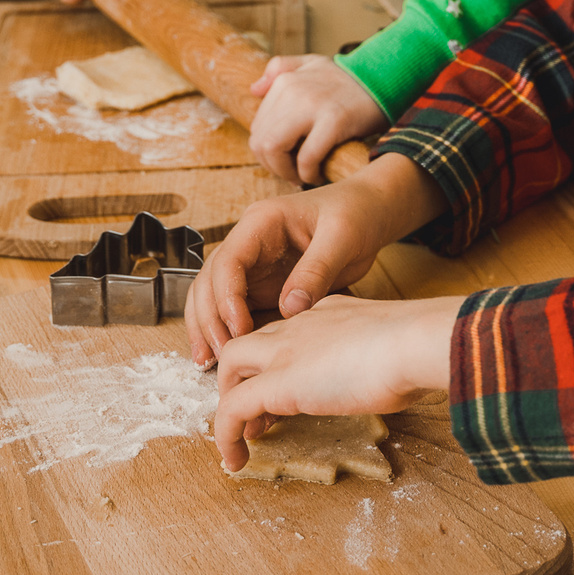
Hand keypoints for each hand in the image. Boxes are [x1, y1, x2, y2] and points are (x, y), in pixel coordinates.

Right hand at [185, 154, 446, 363]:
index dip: (226, 297)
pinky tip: (223, 354)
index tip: (239, 329)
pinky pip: (235, 307)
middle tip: (218, 355)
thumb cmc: (355, 214)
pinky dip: (224, 329)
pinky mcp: (263, 284)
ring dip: (207, 327)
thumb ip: (316, 271)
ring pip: (213, 295)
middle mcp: (248, 242)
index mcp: (262, 221)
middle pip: (210, 280)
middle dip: (208, 318)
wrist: (366, 212)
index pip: (228, 260)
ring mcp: (252, 264)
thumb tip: (289, 309)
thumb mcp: (342, 237)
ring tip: (207, 362)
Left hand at [211, 295, 458, 471]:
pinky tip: (236, 460)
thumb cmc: (421, 345)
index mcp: (328, 312)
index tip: (289, 393)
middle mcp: (300, 324)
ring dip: (230, 403)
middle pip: (249, 344)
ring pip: (230, 366)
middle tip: (259, 417)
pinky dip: (226, 435)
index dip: (278, 363)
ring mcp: (284, 350)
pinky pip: (232, 408)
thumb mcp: (400, 346)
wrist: (415, 341)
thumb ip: (387, 358)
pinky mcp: (276, 382)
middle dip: (242, 379)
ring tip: (242, 440)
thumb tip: (400, 379)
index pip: (287, 332)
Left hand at [247, 54, 387, 184]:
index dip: (267, 153)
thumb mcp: (312, 63)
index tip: (286, 161)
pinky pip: (308, 157)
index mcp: (285, 81)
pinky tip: (318, 174)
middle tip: (291, 173)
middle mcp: (294, 91)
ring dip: (286, 171)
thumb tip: (253, 90)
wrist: (386, 77)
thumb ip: (280, 69)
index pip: (257, 128)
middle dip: (273, 166)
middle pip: (261, 141)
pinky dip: (309, 173)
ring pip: (274, 149)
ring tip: (302, 175)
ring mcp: (313, 105)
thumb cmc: (348, 79)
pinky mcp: (335, 120)